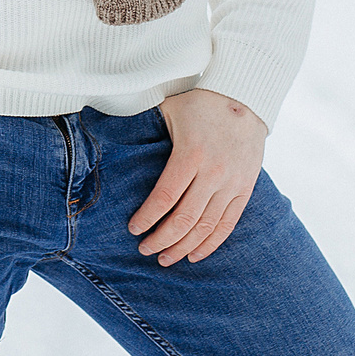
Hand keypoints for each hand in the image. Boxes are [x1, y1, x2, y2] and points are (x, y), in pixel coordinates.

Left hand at [130, 87, 267, 265]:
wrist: (245, 97)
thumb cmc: (200, 103)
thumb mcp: (168, 110)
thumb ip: (145, 129)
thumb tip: (108, 138)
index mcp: (191, 154)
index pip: (165, 198)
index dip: (148, 218)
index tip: (134, 229)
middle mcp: (213, 173)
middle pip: (184, 219)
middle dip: (162, 240)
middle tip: (145, 250)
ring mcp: (232, 183)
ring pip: (206, 227)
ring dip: (184, 247)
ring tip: (166, 258)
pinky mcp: (245, 188)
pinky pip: (228, 224)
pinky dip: (211, 243)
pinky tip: (195, 255)